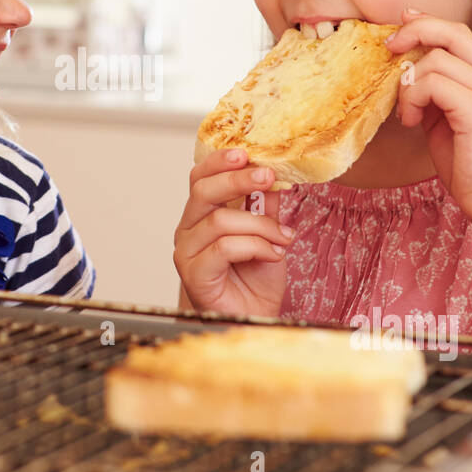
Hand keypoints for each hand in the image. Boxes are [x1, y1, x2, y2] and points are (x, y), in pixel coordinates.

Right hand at [174, 148, 292, 316]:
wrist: (254, 318)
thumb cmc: (255, 277)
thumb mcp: (269, 232)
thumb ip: (266, 204)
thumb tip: (274, 172)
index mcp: (201, 214)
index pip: (200, 176)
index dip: (220, 161)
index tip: (246, 153)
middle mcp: (188, 229)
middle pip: (203, 191)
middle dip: (238, 180)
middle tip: (268, 176)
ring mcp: (187, 252)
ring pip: (220, 220)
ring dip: (261, 225)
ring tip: (284, 237)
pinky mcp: (194, 274)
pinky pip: (224, 248)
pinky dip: (255, 246)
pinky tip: (273, 254)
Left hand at [385, 8, 471, 226]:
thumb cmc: (470, 166)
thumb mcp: (446, 120)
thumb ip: (433, 94)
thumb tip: (404, 72)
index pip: (459, 33)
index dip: (427, 22)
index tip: (401, 23)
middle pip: (452, 33)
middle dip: (414, 32)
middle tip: (389, 47)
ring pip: (435, 61)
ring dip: (408, 85)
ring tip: (406, 114)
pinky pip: (433, 84)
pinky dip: (413, 99)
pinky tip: (411, 122)